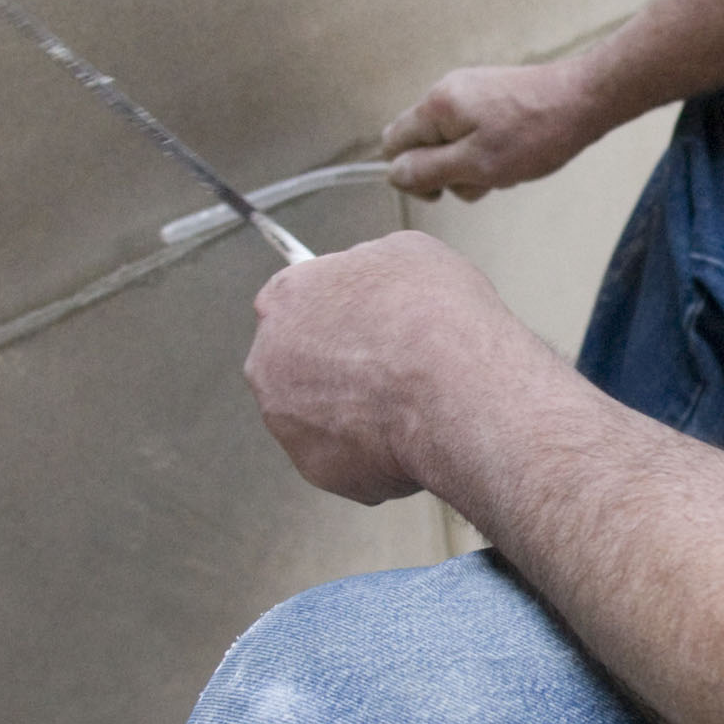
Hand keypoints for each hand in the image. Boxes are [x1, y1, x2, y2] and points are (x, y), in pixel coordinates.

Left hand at [244, 231, 513, 502]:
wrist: (454, 388)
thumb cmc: (436, 316)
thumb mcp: (409, 254)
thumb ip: (370, 268)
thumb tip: (373, 282)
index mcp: (287, 297)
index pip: (295, 305)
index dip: (335, 318)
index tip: (365, 327)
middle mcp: (269, 360)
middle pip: (298, 366)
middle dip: (338, 369)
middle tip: (391, 370)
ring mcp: (286, 420)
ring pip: (321, 418)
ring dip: (356, 415)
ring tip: (411, 406)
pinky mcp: (315, 468)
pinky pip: (346, 462)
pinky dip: (375, 457)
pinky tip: (411, 438)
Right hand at [382, 55, 607, 198]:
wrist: (587, 99)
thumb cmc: (536, 134)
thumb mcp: (477, 164)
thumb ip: (428, 170)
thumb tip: (393, 174)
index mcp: (436, 105)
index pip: (393, 143)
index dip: (412, 173)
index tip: (444, 187)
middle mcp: (447, 92)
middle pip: (423, 145)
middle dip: (449, 171)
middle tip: (486, 175)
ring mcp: (471, 92)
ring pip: (453, 144)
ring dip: (475, 165)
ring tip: (510, 164)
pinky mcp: (493, 97)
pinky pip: (476, 134)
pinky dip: (492, 152)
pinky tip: (519, 153)